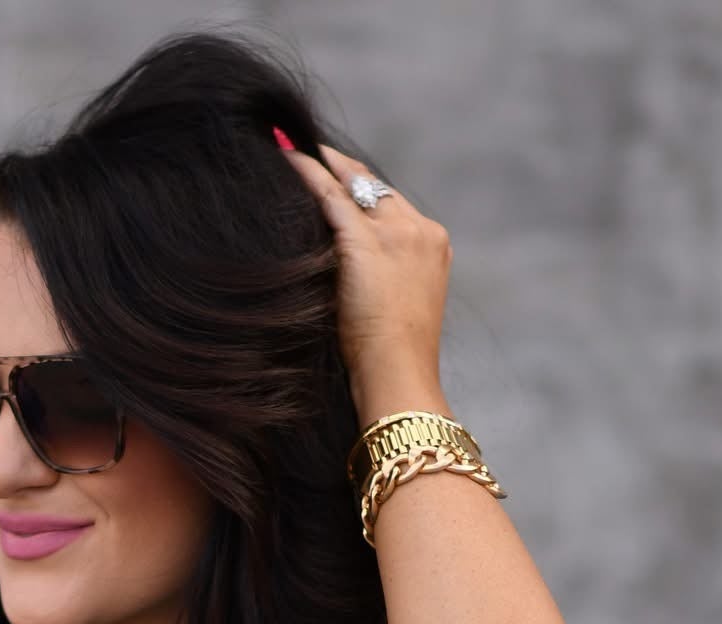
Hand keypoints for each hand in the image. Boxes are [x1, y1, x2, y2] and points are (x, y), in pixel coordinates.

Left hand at [275, 136, 450, 404]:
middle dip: (344, 169)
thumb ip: (382, 281)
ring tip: (294, 148)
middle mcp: (420, 230)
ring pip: (354, 184)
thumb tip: (348, 275)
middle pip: (376, 187)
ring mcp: (397, 232)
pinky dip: (306, 174)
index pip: (394, 205)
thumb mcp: (397, 312)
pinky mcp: (366, 241)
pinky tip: (286, 160)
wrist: (400, 376)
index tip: (343, 177)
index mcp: (435, 246)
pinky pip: (329, 194)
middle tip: (314, 150)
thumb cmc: (392, 363)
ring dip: (324, 164)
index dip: (365, 189)